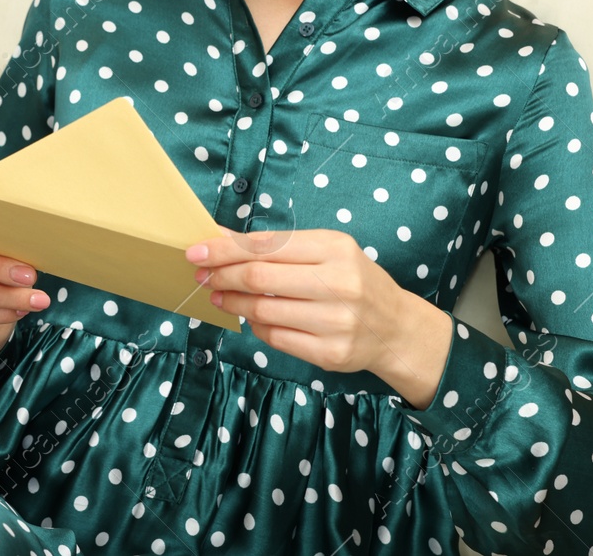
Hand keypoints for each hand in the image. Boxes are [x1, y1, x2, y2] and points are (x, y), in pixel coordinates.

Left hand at [185, 226, 450, 405]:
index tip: (197, 251)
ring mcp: (336, 322)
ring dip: (232, 303)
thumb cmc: (353, 281)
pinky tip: (250, 318)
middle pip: (259, 277)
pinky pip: (276, 338)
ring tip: (218, 296)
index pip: (266, 246)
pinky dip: (256, 326)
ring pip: (263, 310)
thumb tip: (222, 237)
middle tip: (201, 275)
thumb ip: (277, 245)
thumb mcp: (325, 251)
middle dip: (221, 275)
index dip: (225, 249)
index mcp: (335, 248)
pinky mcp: (331, 354)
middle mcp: (339, 283)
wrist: (395, 328)